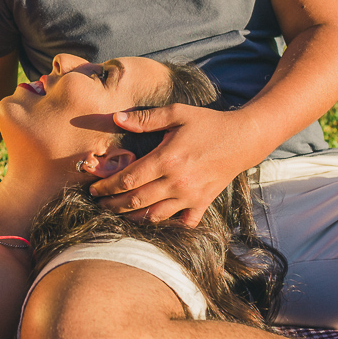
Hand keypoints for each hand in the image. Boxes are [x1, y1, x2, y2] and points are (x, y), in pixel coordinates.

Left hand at [87, 106, 264, 226]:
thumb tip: (116, 118)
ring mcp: (191, 196)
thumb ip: (145, 118)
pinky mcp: (203, 203)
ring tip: (118, 213)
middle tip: (98, 204)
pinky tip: (153, 220)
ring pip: (154, 216)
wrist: (243, 139)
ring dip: (132, 217)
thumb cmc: (207, 123)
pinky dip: (167, 225)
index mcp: (167, 159)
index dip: (107, 187)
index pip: (128, 179)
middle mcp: (177, 182)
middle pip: (136, 201)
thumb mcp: (177, 113)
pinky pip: (182, 222)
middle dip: (113, 205)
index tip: (94, 189)